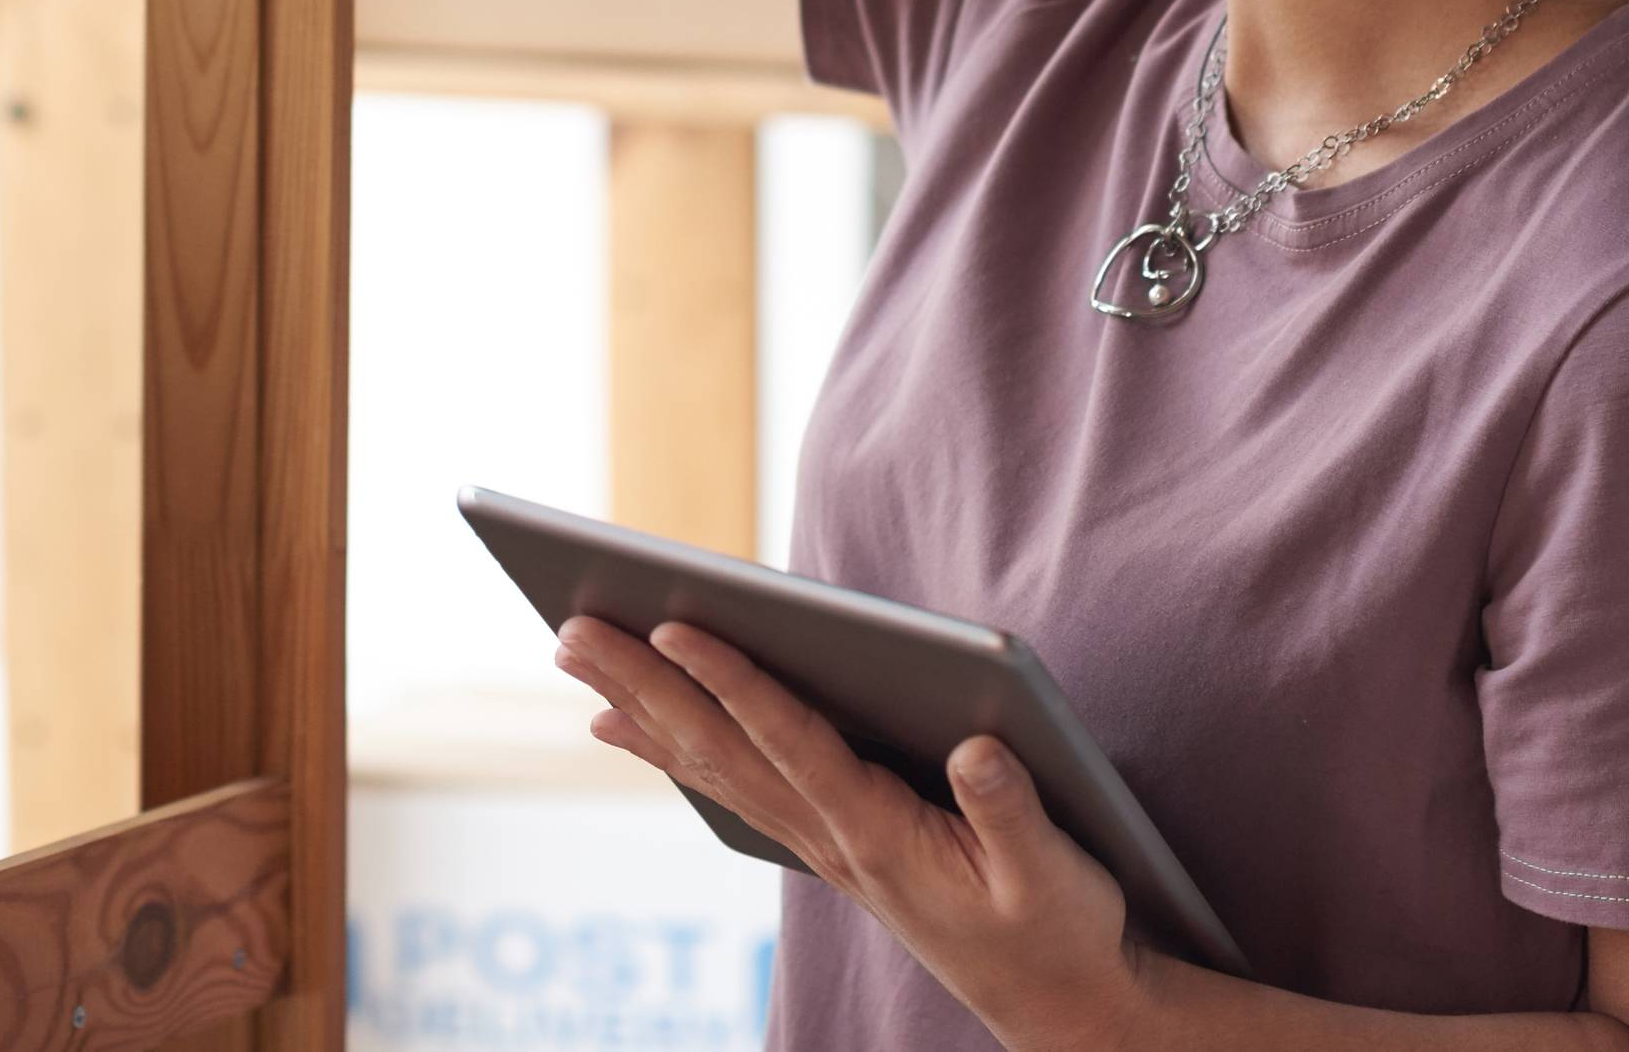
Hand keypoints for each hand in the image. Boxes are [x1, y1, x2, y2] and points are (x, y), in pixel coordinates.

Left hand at [556, 617, 1159, 1051]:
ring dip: (641, 705)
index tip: (675, 627)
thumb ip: (1012, 811)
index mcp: (882, 835)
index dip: (735, 684)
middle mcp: (832, 836)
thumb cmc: (1059, 928)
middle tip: (569, 630)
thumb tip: (978, 745)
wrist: (1053, 1000)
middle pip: (722, 748)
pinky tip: (625, 720)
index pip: (793, 744)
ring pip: (713, 762)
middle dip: (645, 684)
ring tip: (576, 655)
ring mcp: (821, 840)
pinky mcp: (827, 838)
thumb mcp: (1056, 875)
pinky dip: (671, 746)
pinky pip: (730, 782)